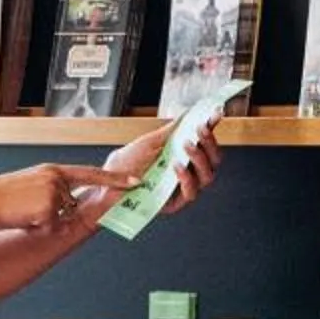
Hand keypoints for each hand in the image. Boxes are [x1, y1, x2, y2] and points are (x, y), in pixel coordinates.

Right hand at [0, 162, 133, 233]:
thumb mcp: (28, 185)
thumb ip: (50, 189)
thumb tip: (62, 202)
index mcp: (52, 171)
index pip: (90, 174)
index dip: (114, 180)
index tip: (135, 182)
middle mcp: (56, 178)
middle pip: (70, 203)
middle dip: (54, 213)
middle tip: (35, 213)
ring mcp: (54, 193)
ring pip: (59, 217)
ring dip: (41, 222)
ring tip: (21, 214)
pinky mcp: (48, 208)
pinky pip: (50, 226)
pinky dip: (37, 227)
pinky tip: (22, 219)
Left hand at [103, 117, 221, 211]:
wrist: (105, 186)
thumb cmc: (122, 166)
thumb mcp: (147, 142)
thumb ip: (170, 131)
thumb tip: (189, 115)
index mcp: (181, 156)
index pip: (204, 143)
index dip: (212, 129)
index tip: (214, 114)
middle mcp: (185, 172)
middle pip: (213, 160)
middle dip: (209, 143)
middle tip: (200, 129)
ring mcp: (181, 188)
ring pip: (207, 176)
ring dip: (200, 158)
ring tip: (186, 146)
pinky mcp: (174, 204)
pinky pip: (190, 193)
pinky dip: (186, 178)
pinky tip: (176, 166)